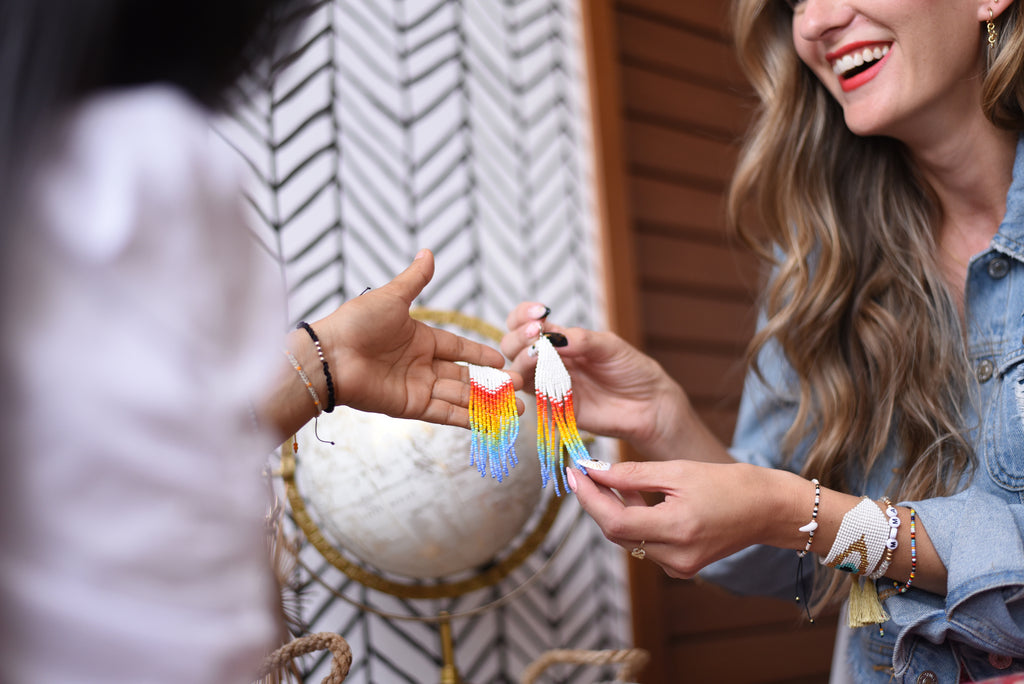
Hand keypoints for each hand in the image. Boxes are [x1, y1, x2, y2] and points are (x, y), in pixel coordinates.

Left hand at [314, 249, 519, 425]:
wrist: (330, 356)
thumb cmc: (357, 322)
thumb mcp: (393, 297)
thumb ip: (415, 280)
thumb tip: (429, 252)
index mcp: (420, 338)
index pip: (459, 348)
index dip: (481, 354)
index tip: (503, 359)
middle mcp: (421, 365)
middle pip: (465, 376)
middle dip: (493, 384)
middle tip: (520, 387)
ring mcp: (417, 387)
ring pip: (461, 397)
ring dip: (488, 404)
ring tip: (518, 408)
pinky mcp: (410, 407)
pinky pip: (445, 413)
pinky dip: (468, 419)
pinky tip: (491, 422)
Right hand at [501, 301, 692, 458]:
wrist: (649, 405)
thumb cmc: (631, 370)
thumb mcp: (610, 346)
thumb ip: (582, 340)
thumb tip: (552, 336)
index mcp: (560, 340)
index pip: (526, 323)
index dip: (523, 315)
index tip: (538, 313)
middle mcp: (549, 361)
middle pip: (513, 346)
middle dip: (519, 337)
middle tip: (536, 334)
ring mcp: (550, 384)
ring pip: (518, 371)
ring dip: (522, 360)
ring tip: (538, 354)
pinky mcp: (555, 408)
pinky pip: (533, 398)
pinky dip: (531, 386)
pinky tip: (541, 379)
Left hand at [566, 460, 803, 577]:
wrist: (767, 510)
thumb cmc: (729, 484)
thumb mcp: (678, 471)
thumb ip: (632, 474)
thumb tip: (595, 471)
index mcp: (677, 529)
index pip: (614, 522)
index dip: (589, 498)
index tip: (574, 473)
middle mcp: (676, 556)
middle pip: (617, 533)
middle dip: (597, 502)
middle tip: (585, 472)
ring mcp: (679, 567)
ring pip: (629, 539)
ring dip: (615, 510)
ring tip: (613, 479)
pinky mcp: (682, 567)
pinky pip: (645, 544)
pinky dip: (634, 521)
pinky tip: (635, 497)